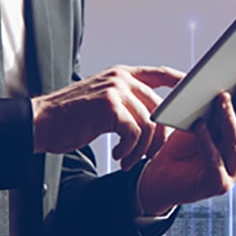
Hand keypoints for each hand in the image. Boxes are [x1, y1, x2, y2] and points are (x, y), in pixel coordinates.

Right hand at [31, 65, 183, 169]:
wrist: (41, 123)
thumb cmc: (71, 118)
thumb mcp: (102, 102)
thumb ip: (127, 102)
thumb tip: (157, 118)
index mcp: (121, 74)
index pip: (160, 74)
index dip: (181, 84)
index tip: (194, 97)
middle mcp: (120, 78)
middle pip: (159, 107)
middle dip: (160, 136)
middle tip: (149, 156)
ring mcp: (114, 90)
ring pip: (148, 124)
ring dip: (141, 149)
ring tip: (128, 161)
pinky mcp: (107, 107)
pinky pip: (133, 133)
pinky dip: (128, 151)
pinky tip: (117, 157)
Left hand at [137, 73, 235, 215]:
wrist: (161, 180)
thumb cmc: (180, 148)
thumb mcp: (200, 123)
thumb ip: (214, 110)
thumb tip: (222, 82)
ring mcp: (233, 172)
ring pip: (234, 140)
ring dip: (229, 117)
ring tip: (222, 97)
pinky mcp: (217, 184)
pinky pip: (213, 159)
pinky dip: (206, 140)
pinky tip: (199, 124)